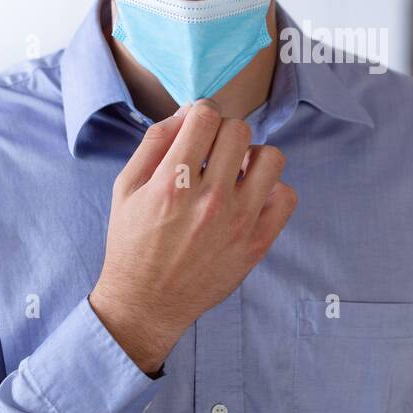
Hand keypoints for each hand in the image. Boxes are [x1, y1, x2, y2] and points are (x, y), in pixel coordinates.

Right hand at [88, 99, 297, 374]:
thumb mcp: (126, 187)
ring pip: (271, 158)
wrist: (147, 302)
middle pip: (239, 131)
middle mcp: (210, 200)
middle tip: (213, 153)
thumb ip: (155, 142)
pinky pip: (287, 196)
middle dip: (224, 134)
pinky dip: (272, 190)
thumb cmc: (133, 242)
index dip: (202, 114)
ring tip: (236, 172)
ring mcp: (239, 222)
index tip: (199, 128)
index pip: (206, 116)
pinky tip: (250, 197)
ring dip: (254, 158)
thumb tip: (188, 111)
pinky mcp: (258, 243)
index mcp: (172, 183)